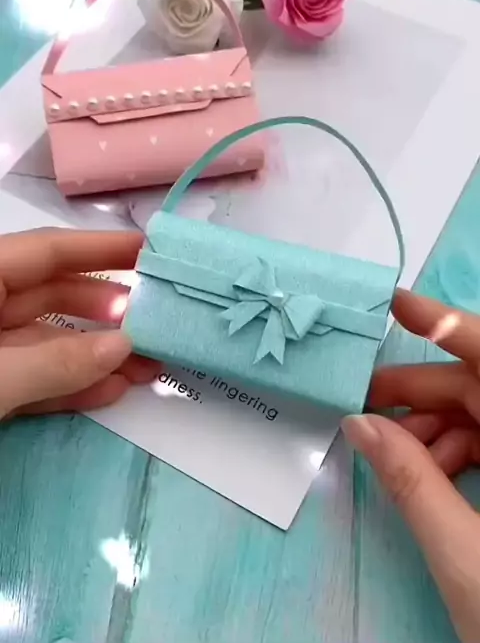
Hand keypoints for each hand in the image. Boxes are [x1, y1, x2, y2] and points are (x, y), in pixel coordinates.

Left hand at [0, 228, 159, 418]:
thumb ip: (55, 361)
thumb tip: (123, 345)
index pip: (47, 252)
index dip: (100, 248)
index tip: (150, 251)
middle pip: (53, 296)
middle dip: (107, 310)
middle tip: (155, 322)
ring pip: (47, 342)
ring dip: (97, 355)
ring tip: (148, 365)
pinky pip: (33, 379)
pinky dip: (69, 384)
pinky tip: (112, 388)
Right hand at [342, 289, 479, 642]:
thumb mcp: (465, 555)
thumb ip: (411, 482)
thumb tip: (359, 425)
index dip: (448, 326)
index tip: (397, 304)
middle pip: (478, 389)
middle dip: (420, 394)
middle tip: (363, 403)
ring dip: (433, 427)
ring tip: (395, 454)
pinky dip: (454, 450)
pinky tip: (426, 472)